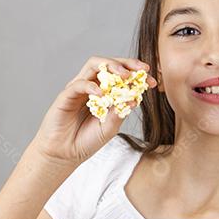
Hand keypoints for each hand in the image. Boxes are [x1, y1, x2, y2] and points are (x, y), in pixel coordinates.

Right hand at [31, 56, 155, 167]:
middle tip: (142, 70)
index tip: (153, 81)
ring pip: (94, 65)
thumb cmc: (86, 141)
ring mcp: (79, 88)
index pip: (122, 75)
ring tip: (124, 77)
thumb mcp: (110, 128)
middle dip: (127, 64)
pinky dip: (92, 86)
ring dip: (111, 67)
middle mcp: (92, 86)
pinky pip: (79, 83)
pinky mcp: (66, 95)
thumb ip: (120, 112)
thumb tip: (135, 98)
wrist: (65, 154)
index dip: (137, 75)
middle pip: (109, 63)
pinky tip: (102, 94)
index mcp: (105, 92)